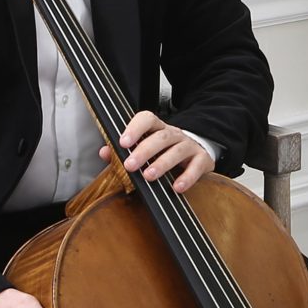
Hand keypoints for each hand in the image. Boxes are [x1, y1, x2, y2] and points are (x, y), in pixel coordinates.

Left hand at [100, 110, 215, 193]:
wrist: (196, 153)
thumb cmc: (163, 153)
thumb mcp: (143, 150)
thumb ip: (122, 152)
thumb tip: (104, 152)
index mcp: (157, 129)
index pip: (147, 119)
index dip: (135, 128)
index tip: (123, 142)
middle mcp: (174, 134)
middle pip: (161, 137)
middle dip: (144, 151)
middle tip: (130, 165)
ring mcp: (189, 146)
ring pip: (177, 150)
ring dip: (162, 163)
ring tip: (149, 176)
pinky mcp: (203, 159)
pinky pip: (197, 166)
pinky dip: (187, 177)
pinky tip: (177, 187)